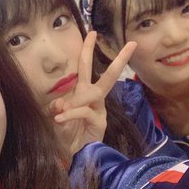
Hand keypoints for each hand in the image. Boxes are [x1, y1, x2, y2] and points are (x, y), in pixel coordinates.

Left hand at [50, 31, 135, 157]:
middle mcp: (95, 99)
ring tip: (61, 109)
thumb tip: (61, 102)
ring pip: (95, 93)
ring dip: (77, 99)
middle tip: (131, 44)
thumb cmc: (64, 135)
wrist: (71, 156)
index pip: (86, 68)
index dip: (88, 50)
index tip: (91, 32)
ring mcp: (99, 111)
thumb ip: (58, 107)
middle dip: (119, 60)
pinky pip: (85, 112)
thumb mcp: (56, 117)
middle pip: (108, 76)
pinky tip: (60, 119)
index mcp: (84, 93)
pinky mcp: (99, 124)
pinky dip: (71, 114)